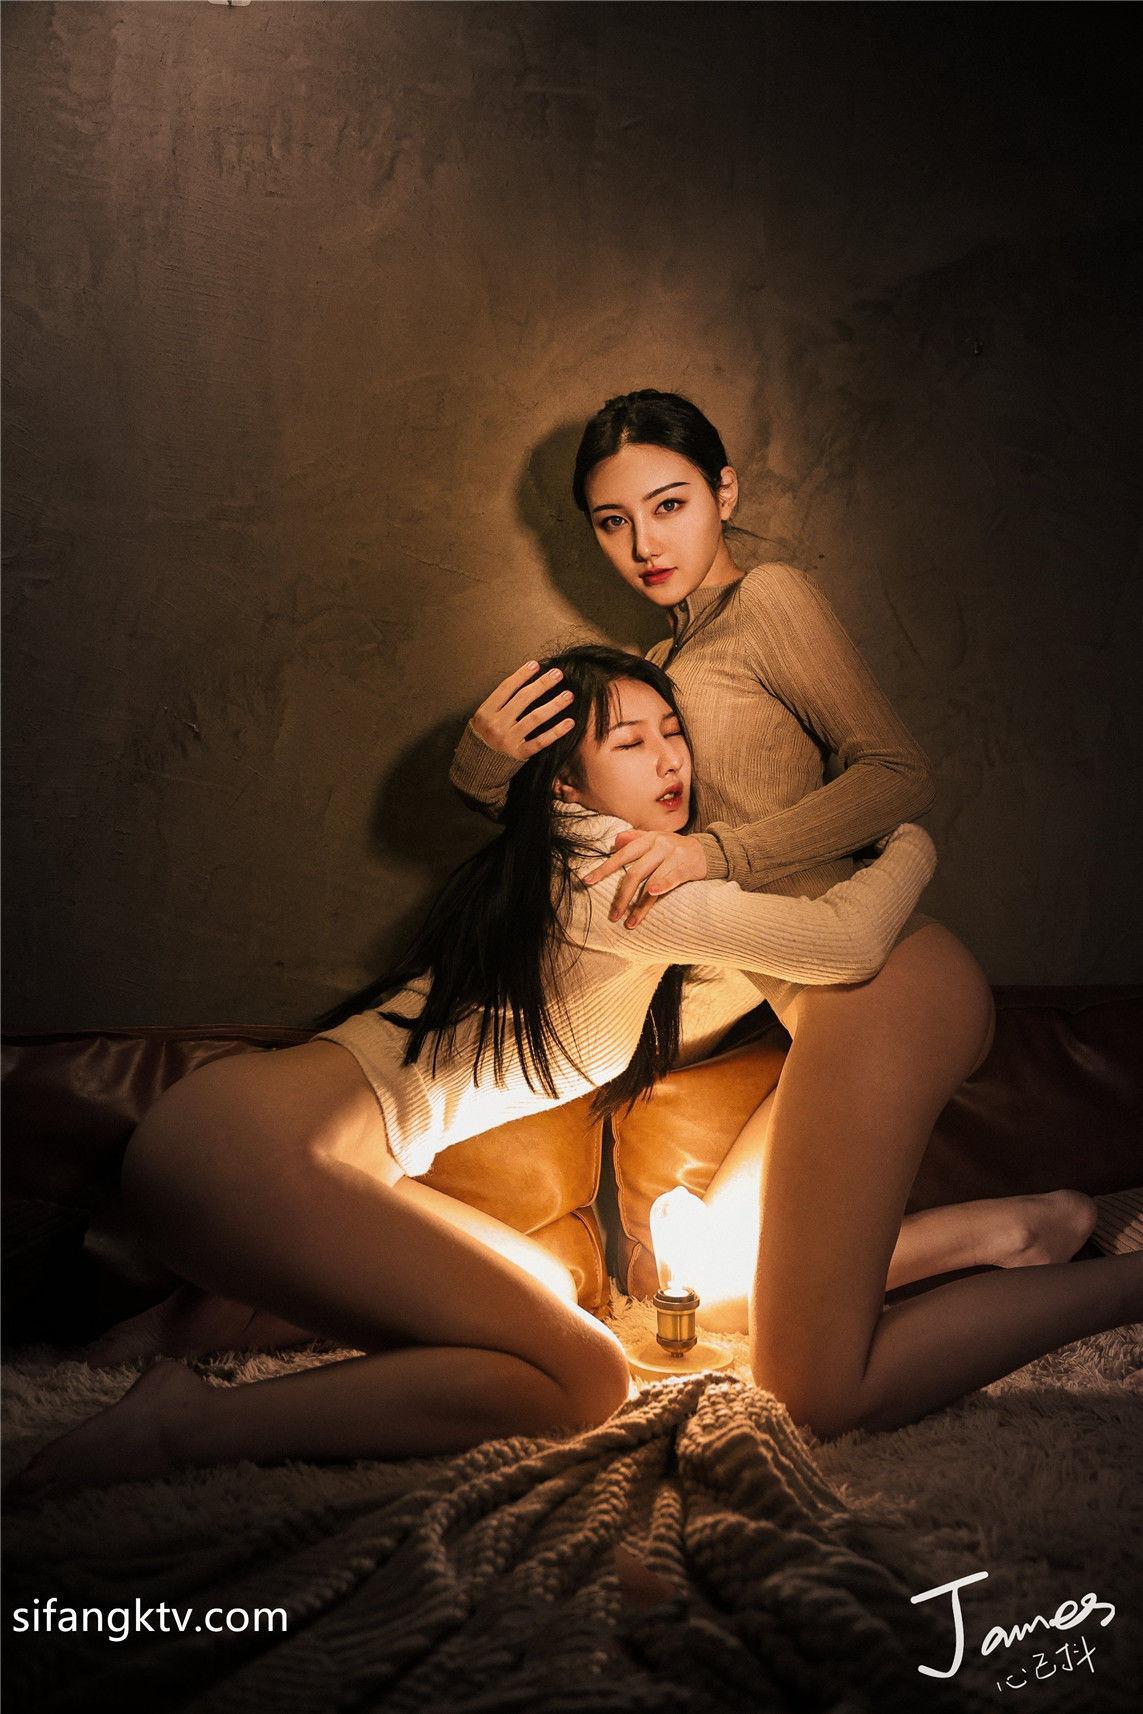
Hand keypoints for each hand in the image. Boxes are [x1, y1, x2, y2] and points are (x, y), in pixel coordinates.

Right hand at [470, 661, 574, 759]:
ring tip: (568, 695)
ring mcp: (508, 740)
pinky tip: (569, 722)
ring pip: (534, 718)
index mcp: (486, 712)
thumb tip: (526, 681)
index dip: (521, 675)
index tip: (536, 664)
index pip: (506, 688)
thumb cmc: (484, 736)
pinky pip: (541, 741)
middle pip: (523, 699)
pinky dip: (556, 732)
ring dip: (554, 705)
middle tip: (558, 674)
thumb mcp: (484, 717)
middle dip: (542, 684)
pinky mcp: (519, 754)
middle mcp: (496, 725)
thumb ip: (500, 702)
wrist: (477, 766)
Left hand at [584, 829, 707, 926]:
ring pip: (651, 882)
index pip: (622, 855)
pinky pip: (672, 878)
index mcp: (647, 838)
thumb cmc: (674, 848)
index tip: (587, 882)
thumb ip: (635, 838)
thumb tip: (613, 842)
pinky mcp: (687, 866)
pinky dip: (662, 886)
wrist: (707, 850)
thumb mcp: (654, 839)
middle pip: (635, 872)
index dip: (604, 869)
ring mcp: (674, 855)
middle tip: (613, 915)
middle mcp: (659, 845)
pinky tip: (652, 896)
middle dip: (622, 896)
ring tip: (630, 922)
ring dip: (640, 905)